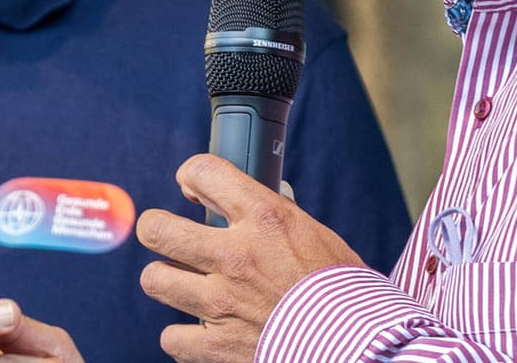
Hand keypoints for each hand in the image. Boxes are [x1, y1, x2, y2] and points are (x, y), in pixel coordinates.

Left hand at [137, 154, 363, 362]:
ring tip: (186, 285)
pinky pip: (171, 336)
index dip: (192, 174)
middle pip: (156, 228)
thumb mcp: (316, 236)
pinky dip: (185, 336)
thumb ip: (280, 217)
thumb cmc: (346, 291)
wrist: (362, 345)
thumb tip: (267, 195)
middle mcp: (235, 254)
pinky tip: (204, 329)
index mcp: (265, 218)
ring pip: (154, 279)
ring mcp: (220, 302)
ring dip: (168, 281)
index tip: (195, 186)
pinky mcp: (216, 346)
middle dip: (158, 228)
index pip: (203, 171)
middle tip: (171, 236)